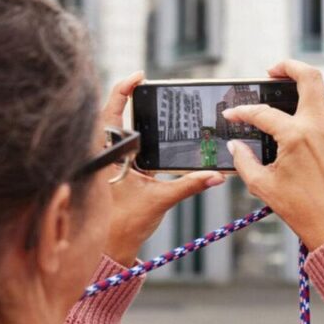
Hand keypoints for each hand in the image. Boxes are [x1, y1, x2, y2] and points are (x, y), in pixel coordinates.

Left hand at [101, 72, 224, 265]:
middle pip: (114, 114)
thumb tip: (216, 175)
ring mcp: (111, 161)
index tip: (140, 76)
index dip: (122, 89)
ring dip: (133, 114)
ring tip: (150, 98)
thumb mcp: (161, 199)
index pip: (111, 112)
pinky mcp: (118, 170)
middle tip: (146, 82)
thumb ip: (190, 184)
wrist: (112, 247)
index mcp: (110, 155)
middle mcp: (107, 154)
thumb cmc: (126, 224)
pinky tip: (152, 128)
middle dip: (129, 95)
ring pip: (119, 129)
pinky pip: (126, 144)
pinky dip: (138, 133)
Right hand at [222, 60, 323, 250]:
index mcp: (296, 136)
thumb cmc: (300, 208)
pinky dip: (320, 102)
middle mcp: (318, 126)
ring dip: (310, 82)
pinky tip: (306, 112)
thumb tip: (236, 146)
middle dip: (289, 66)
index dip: (242, 112)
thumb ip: (244, 162)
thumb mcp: (263, 185)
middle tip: (272, 71)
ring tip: (292, 85)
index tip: (231, 115)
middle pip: (310, 77)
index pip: (263, 113)